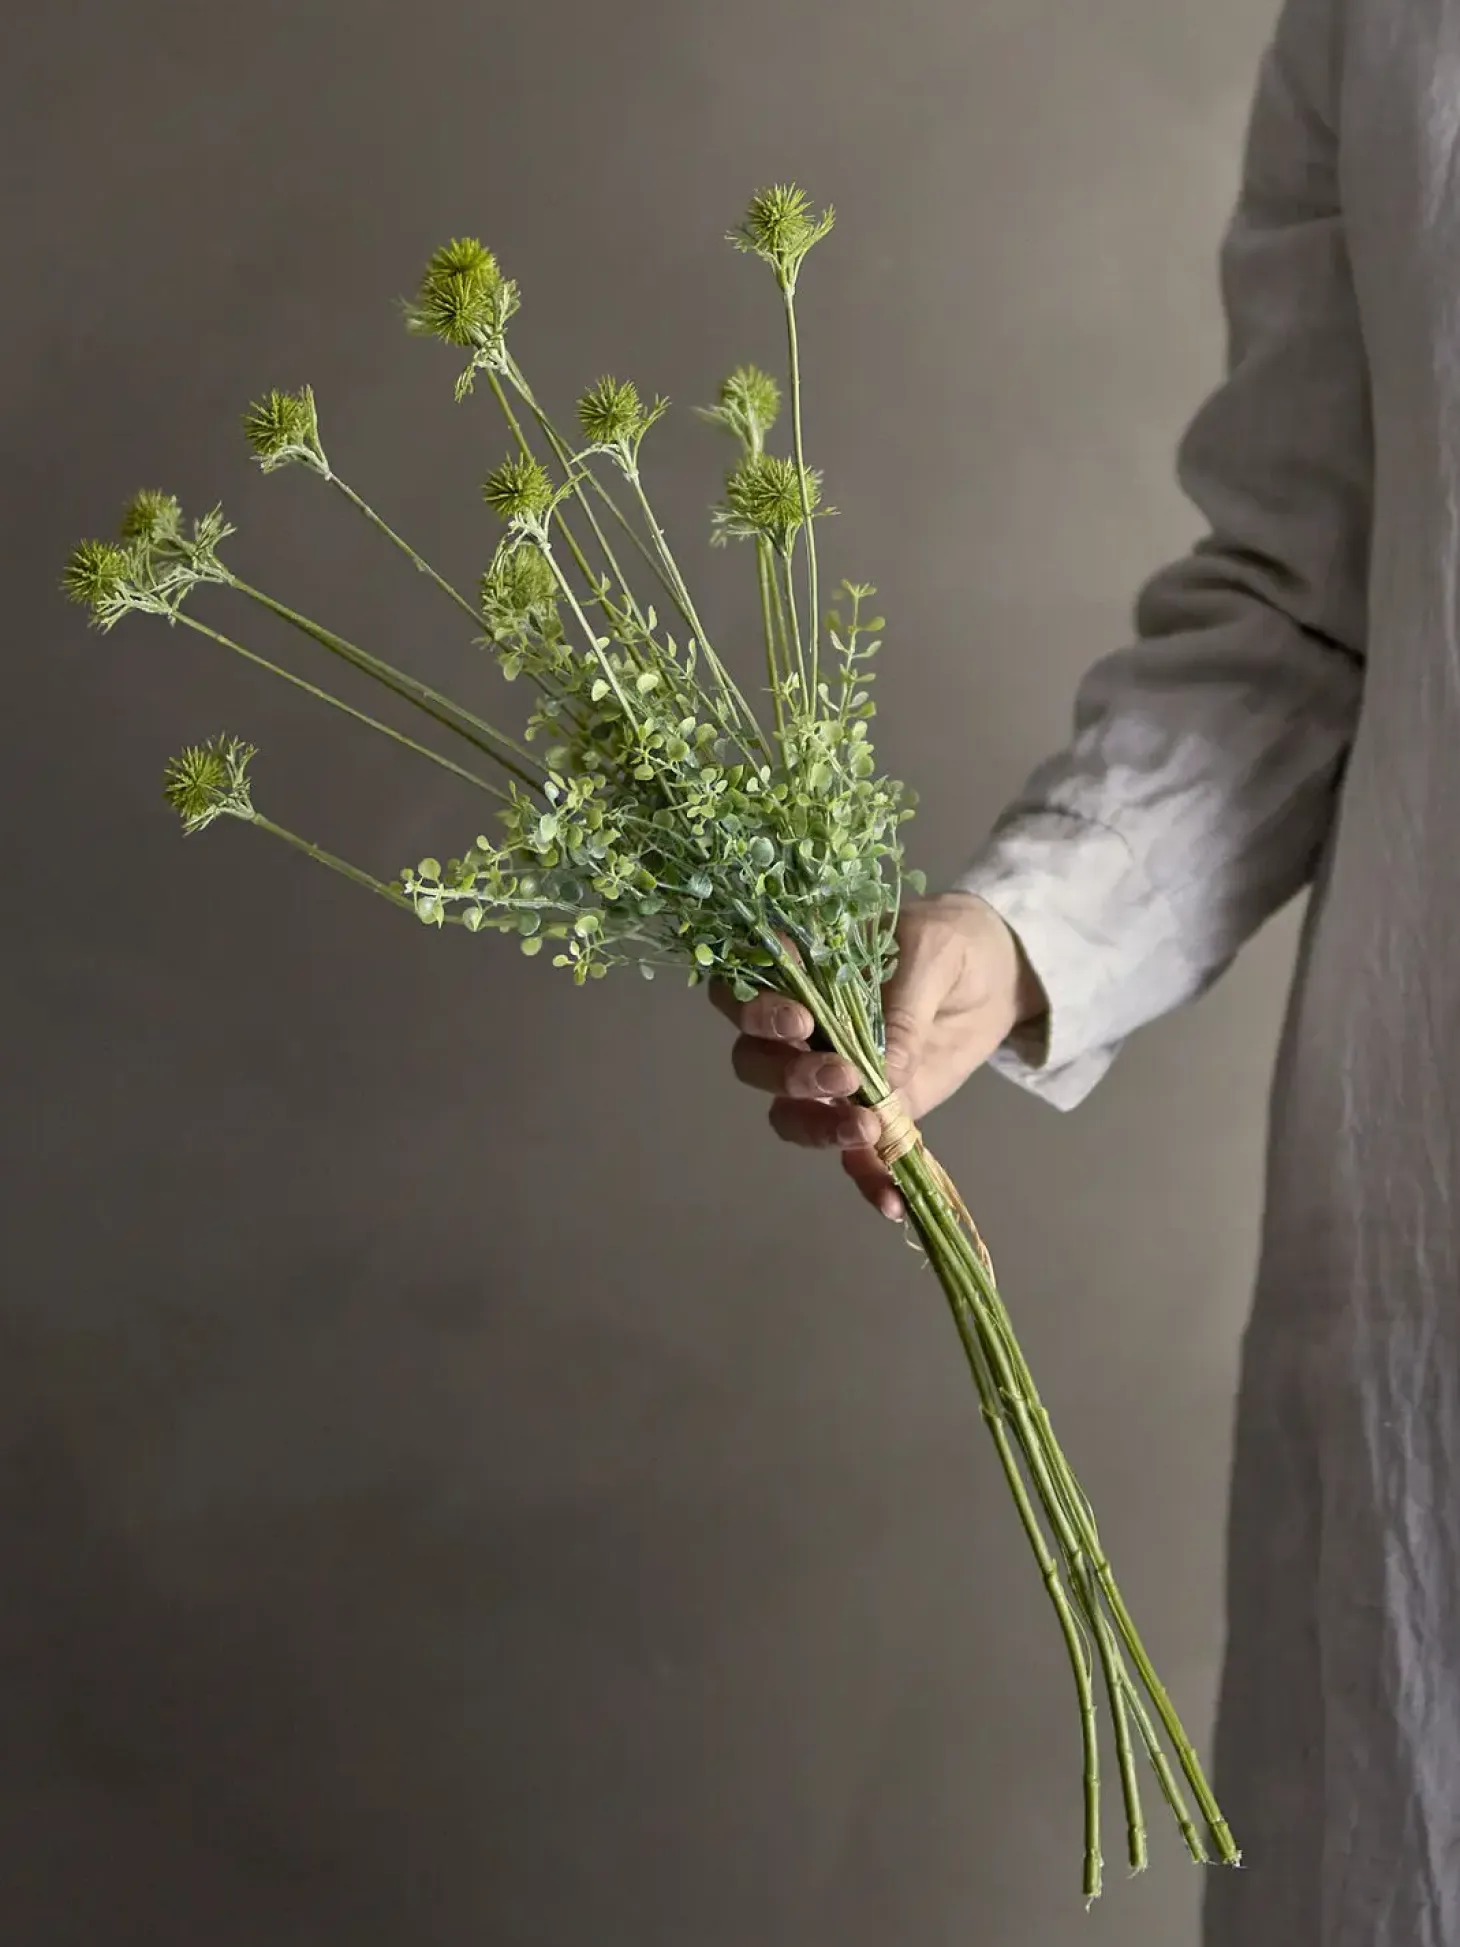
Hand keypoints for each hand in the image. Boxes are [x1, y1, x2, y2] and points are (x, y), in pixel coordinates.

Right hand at [709, 892, 1046, 1218]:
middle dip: (789, 1076)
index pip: (744, 993)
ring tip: (867, 1130)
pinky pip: (852, 1155)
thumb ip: (902, 1009)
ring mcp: (832, 1077)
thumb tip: (884, 1075)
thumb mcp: (932, 955)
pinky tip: (892, 1201)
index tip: (800, 1023)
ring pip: (790, 1113)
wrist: (995, 975)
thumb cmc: (951, 942)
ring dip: (817, 1128)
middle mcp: (800, 1030)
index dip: (756, 1013)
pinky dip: (866, 1179)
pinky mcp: (871, 1112)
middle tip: (844, 1076)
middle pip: (756, 1062)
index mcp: (798, 974)